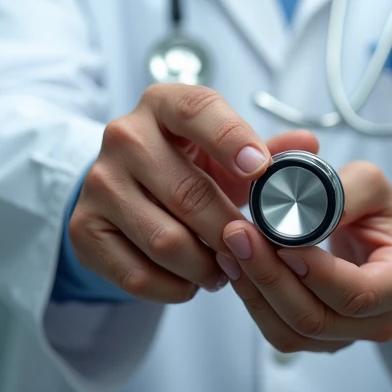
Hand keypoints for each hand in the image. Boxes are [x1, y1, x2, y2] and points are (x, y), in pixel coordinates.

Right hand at [68, 82, 318, 303]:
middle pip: (189, 192)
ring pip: (167, 241)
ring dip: (207, 265)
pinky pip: (138, 275)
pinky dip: (176, 287)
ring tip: (225, 266)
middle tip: (252, 246)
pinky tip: (192, 279)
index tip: (262, 169)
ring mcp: (99, 182)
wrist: (122, 184)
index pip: (199, 110)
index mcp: (163, 103)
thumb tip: (308, 146)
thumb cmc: (186, 162)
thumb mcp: (224, 148)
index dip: (233, 139)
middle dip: (230, 228)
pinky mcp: (84, 229)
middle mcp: (124, 136)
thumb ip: (270, 148)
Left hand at [217, 161, 391, 353]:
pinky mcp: (318, 337)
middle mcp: (379, 320)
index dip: (315, 273)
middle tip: (240, 235)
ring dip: (255, 291)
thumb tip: (305, 207)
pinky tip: (237, 266)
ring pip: (292, 332)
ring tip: (231, 248)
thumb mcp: (373, 185)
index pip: (356, 294)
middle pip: (316, 319)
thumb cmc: (382, 211)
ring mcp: (347, 335)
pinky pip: (280, 331)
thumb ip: (344, 192)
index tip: (282, 241)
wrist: (386, 239)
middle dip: (271, 278)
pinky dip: (254, 300)